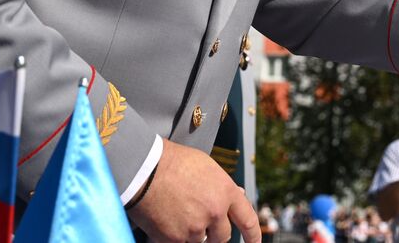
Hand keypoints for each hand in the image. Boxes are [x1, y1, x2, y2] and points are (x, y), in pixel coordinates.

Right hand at [131, 139, 259, 242]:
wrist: (144, 169)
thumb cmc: (173, 162)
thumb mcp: (207, 167)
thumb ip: (223, 186)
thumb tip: (238, 194)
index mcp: (226, 192)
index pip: (248, 220)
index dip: (254, 235)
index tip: (255, 242)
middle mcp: (214, 213)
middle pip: (223, 237)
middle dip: (215, 233)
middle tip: (200, 221)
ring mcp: (195, 228)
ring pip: (200, 241)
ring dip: (192, 233)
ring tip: (177, 212)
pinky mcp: (175, 239)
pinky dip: (175, 236)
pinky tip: (166, 219)